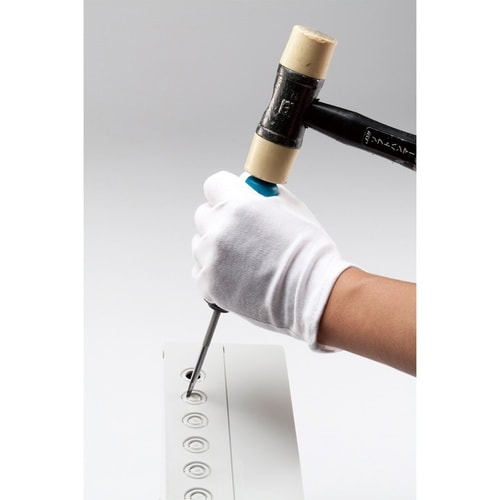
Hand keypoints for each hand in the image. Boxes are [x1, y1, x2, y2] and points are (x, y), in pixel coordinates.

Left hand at [192, 171, 351, 348]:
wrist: (312, 294)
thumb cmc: (308, 254)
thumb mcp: (292, 208)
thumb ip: (262, 194)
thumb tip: (248, 188)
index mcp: (239, 205)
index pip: (214, 184)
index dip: (225, 191)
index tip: (231, 199)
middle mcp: (219, 229)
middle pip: (204, 214)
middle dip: (220, 220)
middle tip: (242, 233)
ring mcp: (211, 258)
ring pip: (200, 243)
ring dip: (216, 247)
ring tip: (244, 260)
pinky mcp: (208, 283)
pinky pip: (200, 269)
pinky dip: (214, 272)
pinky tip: (238, 275)